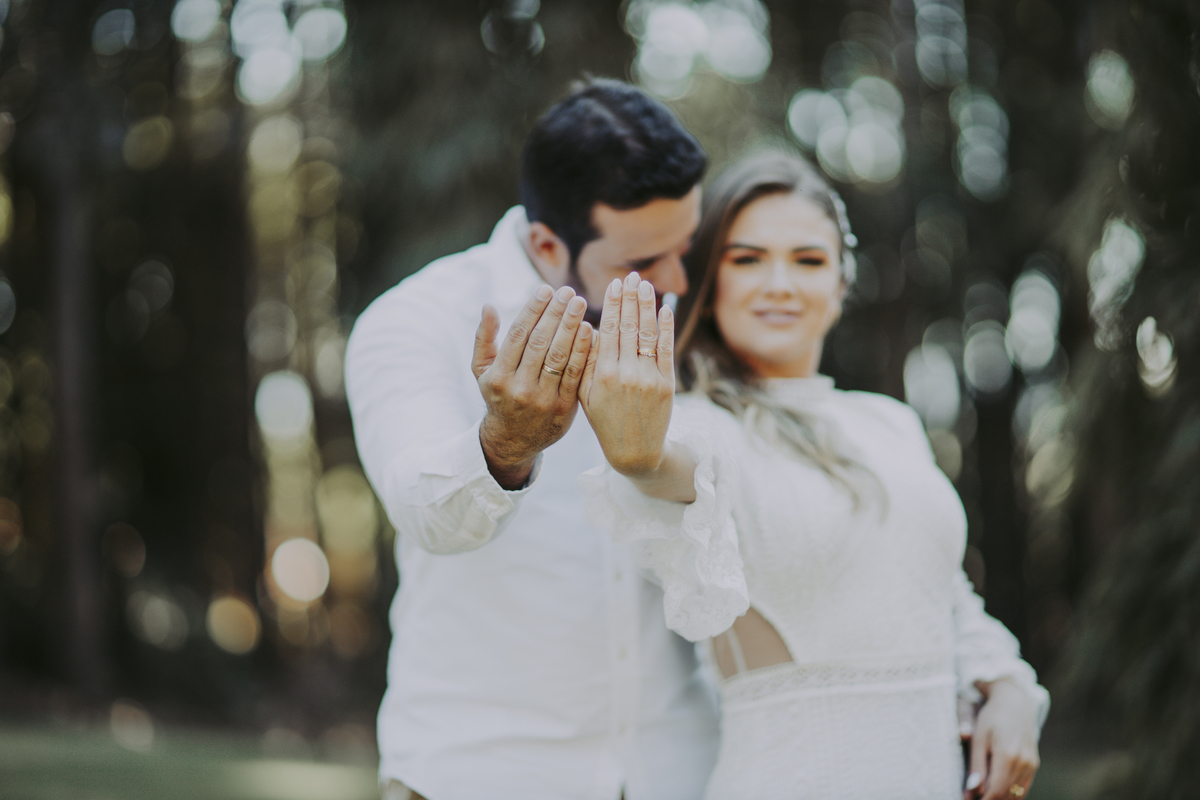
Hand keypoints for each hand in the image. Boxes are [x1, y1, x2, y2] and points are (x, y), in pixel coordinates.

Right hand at [472, 285, 592, 488]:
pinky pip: (576, 373)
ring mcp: (543, 399)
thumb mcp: (483, 370)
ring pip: (559, 356)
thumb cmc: (499, 395)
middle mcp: (520, 388)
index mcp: (499, 376)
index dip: (532, 309)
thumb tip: (488, 306)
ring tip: (579, 303)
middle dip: (555, 313)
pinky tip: (589, 329)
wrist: (514, 440)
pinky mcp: (564, 408)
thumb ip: (484, 338)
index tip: (545, 289)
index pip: (518, 335)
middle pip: (541, 342)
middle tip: (568, 291)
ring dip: (571, 326)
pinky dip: (583, 350)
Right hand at [579, 272, 674, 477]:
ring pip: (648, 334)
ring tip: (645, 285)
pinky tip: (665, 308)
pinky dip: (667, 327)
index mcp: (602, 374)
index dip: (613, 304)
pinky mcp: (667, 384)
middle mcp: (626, 373)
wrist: (635, 452)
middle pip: (629, 326)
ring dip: (647, 306)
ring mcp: (648, 378)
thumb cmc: (606, 421)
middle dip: (631, 298)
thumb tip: (588, 327)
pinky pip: (667, 349)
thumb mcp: (586, 394)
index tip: (614, 284)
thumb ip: (585, 362)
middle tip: (631, 276)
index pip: (609, 330)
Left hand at [963, 679, 1040, 799]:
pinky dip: (1011, 794)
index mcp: (1008, 755)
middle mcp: (1024, 762)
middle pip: (1007, 795)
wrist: (1015, 703)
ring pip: (1016, 794)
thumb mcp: (978, 738)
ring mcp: (1031, 764)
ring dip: (1000, 798)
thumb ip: (977, 765)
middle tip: (972, 799)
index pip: (996, 790)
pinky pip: (1023, 788)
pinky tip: (997, 793)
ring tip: (982, 797)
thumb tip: (972, 790)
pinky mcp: (1034, 765)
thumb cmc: (992, 718)